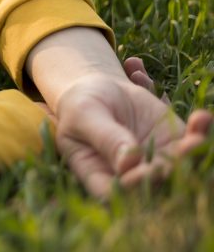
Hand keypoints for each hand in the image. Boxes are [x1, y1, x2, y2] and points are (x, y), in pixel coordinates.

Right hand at [53, 57, 211, 196]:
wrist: (100, 90)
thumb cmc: (81, 105)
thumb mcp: (86, 115)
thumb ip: (104, 137)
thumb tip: (127, 163)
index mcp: (100, 177)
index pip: (117, 194)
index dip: (134, 186)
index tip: (148, 169)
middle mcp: (131, 178)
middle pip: (155, 187)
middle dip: (173, 171)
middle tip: (184, 150)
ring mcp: (156, 163)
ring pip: (180, 170)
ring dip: (193, 155)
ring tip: (197, 135)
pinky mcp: (174, 146)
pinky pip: (192, 145)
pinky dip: (201, 132)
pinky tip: (202, 118)